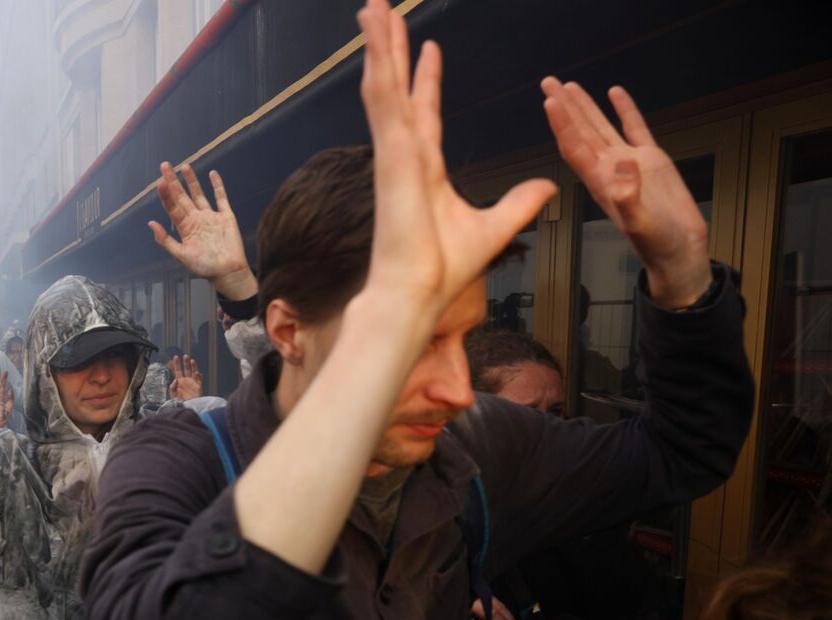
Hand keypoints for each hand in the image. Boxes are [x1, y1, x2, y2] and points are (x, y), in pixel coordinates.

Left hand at [148, 163, 257, 300]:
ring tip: (184, 166)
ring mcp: (211, 216)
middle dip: (174, 181)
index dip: (166, 194)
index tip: (160, 181)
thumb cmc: (204, 267)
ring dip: (192, 181)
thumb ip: (166, 240)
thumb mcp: (182, 256)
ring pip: (199, 194)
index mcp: (185, 228)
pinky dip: (217, 186)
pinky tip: (212, 174)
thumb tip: (150, 223)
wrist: (228, 272)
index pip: (172, 207)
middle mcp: (196, 219)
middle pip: (182, 196)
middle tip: (165, 165)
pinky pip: (221, 198)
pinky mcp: (226, 216)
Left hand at [167, 355, 202, 400]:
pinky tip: (197, 372)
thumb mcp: (173, 394)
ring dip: (193, 366)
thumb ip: (173, 387)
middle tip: (185, 355)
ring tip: (191, 360)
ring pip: (193, 372)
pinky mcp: (198, 387)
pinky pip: (199, 380)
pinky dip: (199, 376)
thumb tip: (175, 379)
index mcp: (179, 381)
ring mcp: (192, 383)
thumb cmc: (178, 402)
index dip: (177, 364)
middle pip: (186, 369)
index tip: (176, 357)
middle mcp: (186, 381)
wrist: (186, 407)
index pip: (178, 370)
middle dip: (185, 362)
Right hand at [357, 1, 555, 320]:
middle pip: (397, 89)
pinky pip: (383, 102)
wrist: (419, 291)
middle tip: (384, 12)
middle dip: (391, 49)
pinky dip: (377, 68)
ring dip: (378, 45)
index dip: (425, 79)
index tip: (429, 49)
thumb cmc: (443, 268)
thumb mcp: (495, 227)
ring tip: (373, 8)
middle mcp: (404, 154)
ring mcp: (393, 152)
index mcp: (424, 168)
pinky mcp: (390, 155)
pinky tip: (373, 39)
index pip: (425, 111)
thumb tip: (547, 186)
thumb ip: (519, 203)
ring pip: (384, 86)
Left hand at [541, 78, 711, 306]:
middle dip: (564, 107)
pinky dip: (625, 110)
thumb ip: (629, 198)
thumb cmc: (656, 243)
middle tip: (548, 82)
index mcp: (600, 182)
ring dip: (585, 107)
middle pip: (580, 131)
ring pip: (601, 127)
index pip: (575, 147)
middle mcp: (609, 169)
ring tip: (570, 85)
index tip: (551, 102)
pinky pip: (635, 129)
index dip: (562, 125)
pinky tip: (615, 93)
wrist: (678, 249)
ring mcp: (629, 163)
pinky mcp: (651, 160)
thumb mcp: (640, 224)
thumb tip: (624, 166)